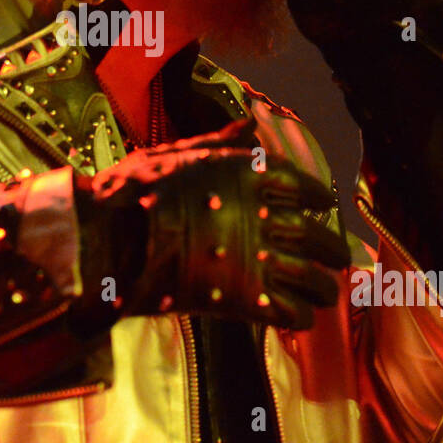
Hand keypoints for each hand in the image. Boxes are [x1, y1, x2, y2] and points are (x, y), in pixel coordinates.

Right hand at [73, 118, 349, 329]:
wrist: (105, 237)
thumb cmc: (133, 190)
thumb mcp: (174, 153)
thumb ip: (219, 143)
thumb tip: (251, 124)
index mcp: (248, 175)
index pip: (303, 185)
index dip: (318, 197)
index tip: (323, 205)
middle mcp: (262, 213)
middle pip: (316, 235)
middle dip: (331, 249)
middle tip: (337, 259)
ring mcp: (255, 258)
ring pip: (311, 278)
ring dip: (322, 287)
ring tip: (325, 294)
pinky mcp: (243, 298)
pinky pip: (289, 313)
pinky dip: (298, 317)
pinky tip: (297, 317)